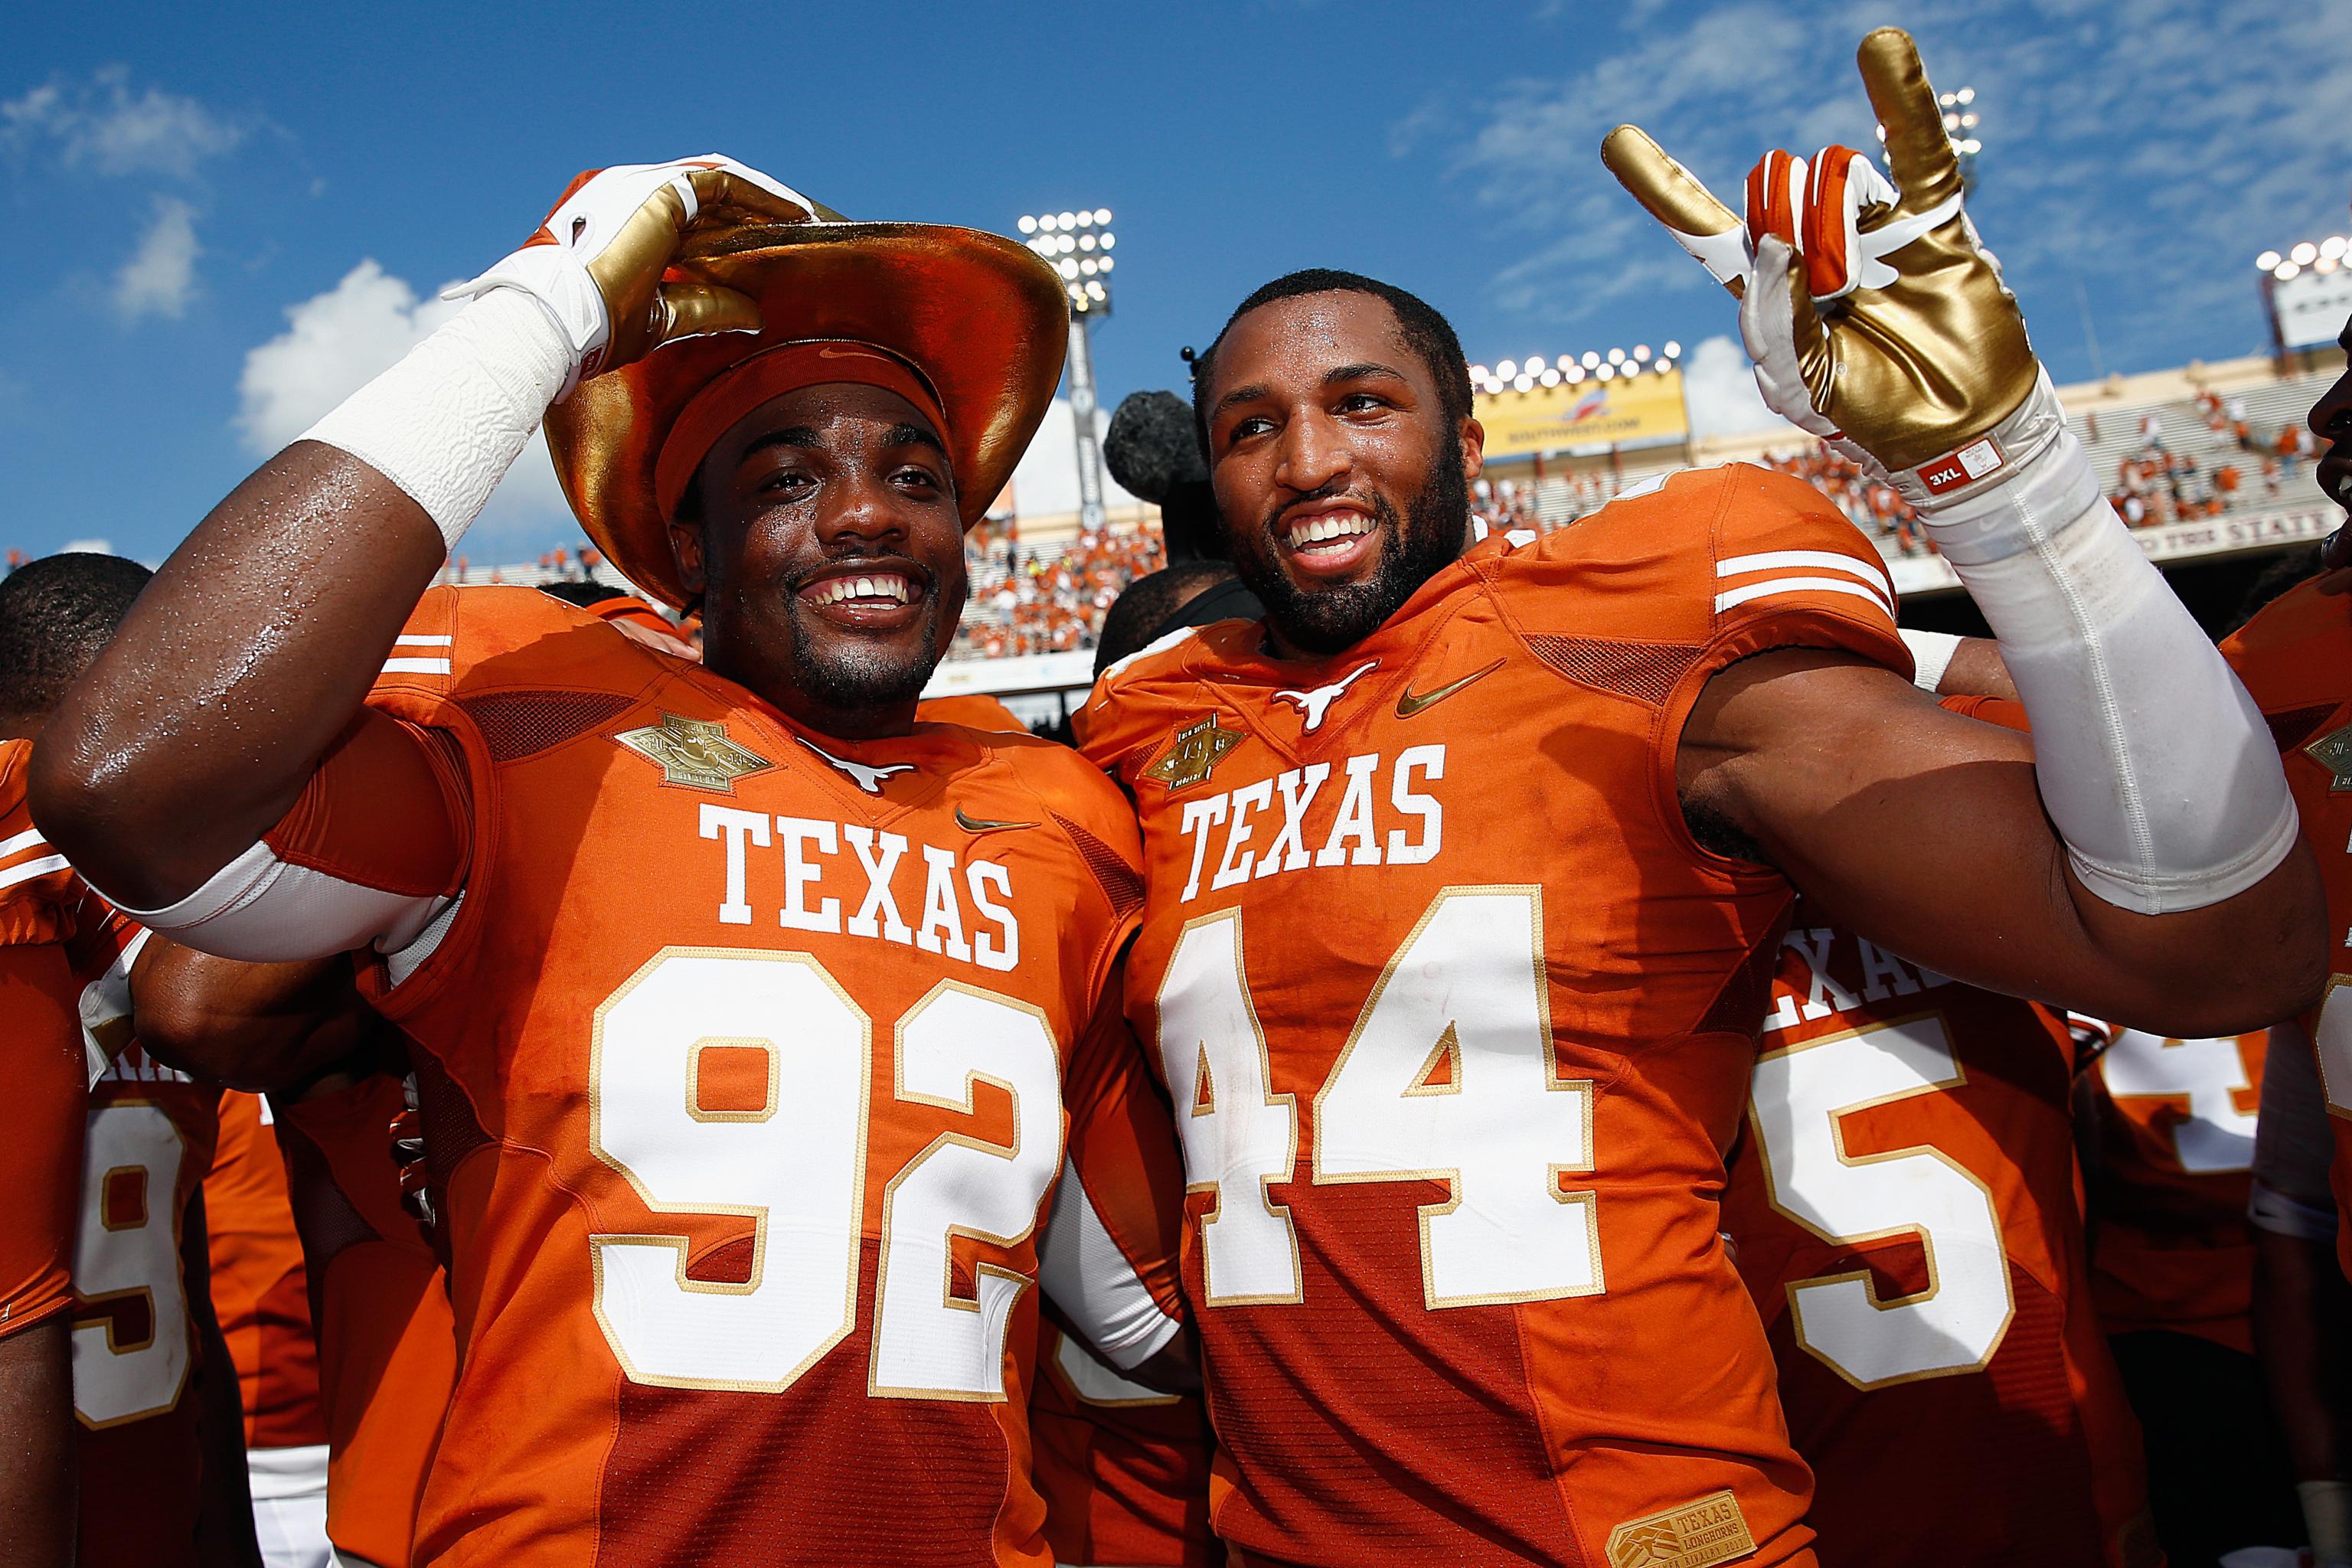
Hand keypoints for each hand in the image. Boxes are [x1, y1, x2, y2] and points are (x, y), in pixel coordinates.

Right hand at [446, 155, 823, 394]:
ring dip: (760, 199)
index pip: (684, 215)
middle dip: (749, 210)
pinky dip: (758, 195)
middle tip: (791, 227)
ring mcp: (641, 186)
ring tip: (799, 216)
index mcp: (621, 222)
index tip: (763, 247)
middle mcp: (628, 194)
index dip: (727, 229)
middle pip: (704, 194)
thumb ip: (705, 307)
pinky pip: (722, 182)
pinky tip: (789, 211)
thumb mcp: (661, 318)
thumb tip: (753, 315)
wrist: (558, 320)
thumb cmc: (592, 327)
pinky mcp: (659, 190)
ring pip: (717, 181)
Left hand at [1603, 29, 2038, 477]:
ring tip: (1866, 277)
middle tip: (1830, 287)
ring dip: (1841, 223)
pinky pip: (1916, 150)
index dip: (1663, 187)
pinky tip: (1878, 47)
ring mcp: (1873, 229)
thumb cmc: (1872, 414)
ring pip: (1833, 179)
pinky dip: (1901, 98)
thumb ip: (1777, 318)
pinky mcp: (1932, 220)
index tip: (1615, 140)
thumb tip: (1776, 239)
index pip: (1703, 229)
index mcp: (1770, 290)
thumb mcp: (1802, 383)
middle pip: (1775, 200)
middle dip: (1792, 235)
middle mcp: (1814, 248)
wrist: (1960, 430)